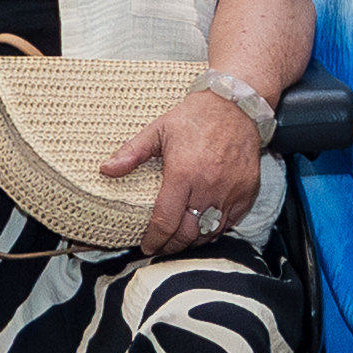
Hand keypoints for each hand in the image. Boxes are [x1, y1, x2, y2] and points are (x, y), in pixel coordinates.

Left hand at [101, 85, 266, 253]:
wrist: (236, 106)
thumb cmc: (195, 117)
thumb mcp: (158, 130)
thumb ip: (131, 152)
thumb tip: (106, 169)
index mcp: (183, 174)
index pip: (165, 222)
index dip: (154, 240)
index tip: (147, 246)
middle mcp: (208, 187)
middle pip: (187, 234)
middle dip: (171, 247)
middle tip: (161, 247)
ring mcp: (230, 192)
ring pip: (209, 233)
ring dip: (192, 241)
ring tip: (180, 239)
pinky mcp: (247, 193)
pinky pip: (229, 223)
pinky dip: (214, 230)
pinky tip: (203, 226)